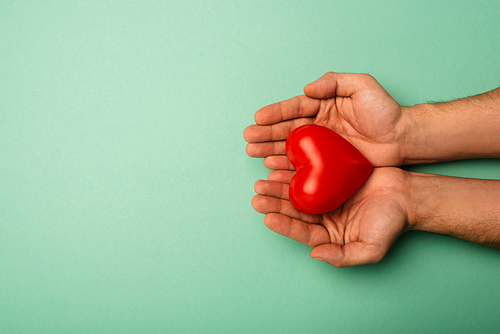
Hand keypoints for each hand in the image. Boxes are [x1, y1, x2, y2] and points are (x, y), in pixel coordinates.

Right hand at [244, 72, 407, 166]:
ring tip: (253, 152)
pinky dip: (286, 165)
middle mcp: (319, 125)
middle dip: (266, 133)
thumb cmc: (385, 111)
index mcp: (324, 105)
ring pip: (290, 146)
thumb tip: (307, 89)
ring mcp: (322, 145)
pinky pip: (303, 164)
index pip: (295, 108)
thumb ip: (335, 82)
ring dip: (270, 149)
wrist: (402, 138)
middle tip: (248, 139)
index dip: (276, 113)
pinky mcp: (327, 163)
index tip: (258, 118)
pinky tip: (272, 167)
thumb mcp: (362, 86)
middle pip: (287, 128)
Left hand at [252, 167, 410, 266]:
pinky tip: (281, 163)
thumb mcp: (371, 248)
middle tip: (258, 193)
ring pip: (298, 191)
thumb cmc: (392, 223)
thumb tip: (315, 255)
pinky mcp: (331, 176)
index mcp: (329, 235)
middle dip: (275, 202)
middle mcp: (323, 216)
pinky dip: (296, 169)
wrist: (408, 195)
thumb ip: (343, 256)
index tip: (267, 217)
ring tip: (263, 179)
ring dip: (280, 185)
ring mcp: (326, 195)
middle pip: (295, 210)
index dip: (285, 225)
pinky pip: (310, 172)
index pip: (302, 232)